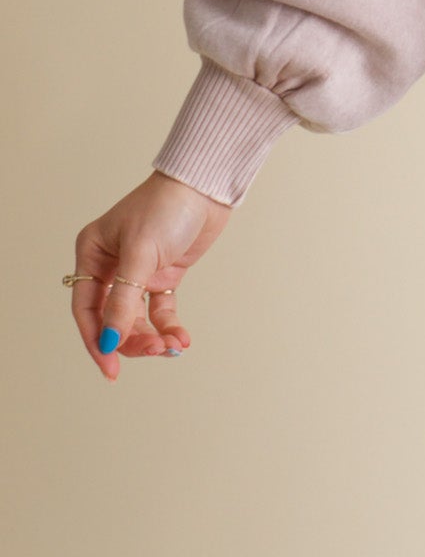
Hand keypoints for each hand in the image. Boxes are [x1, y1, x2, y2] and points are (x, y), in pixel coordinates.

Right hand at [69, 170, 233, 380]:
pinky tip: (182, 339)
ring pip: (137, 319)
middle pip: (112, 319)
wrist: (205, 187)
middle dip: (132, 340)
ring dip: (153, 337)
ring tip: (174, 346)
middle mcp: (110, 265)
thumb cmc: (166, 207)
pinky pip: (161, 311)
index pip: (86, 308)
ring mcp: (138, 272)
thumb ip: (123, 300)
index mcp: (92, 254)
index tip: (111, 368)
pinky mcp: (164, 275)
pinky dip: (169, 327)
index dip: (97, 340)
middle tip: (155, 351)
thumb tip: (110, 340)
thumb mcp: (140, 255)